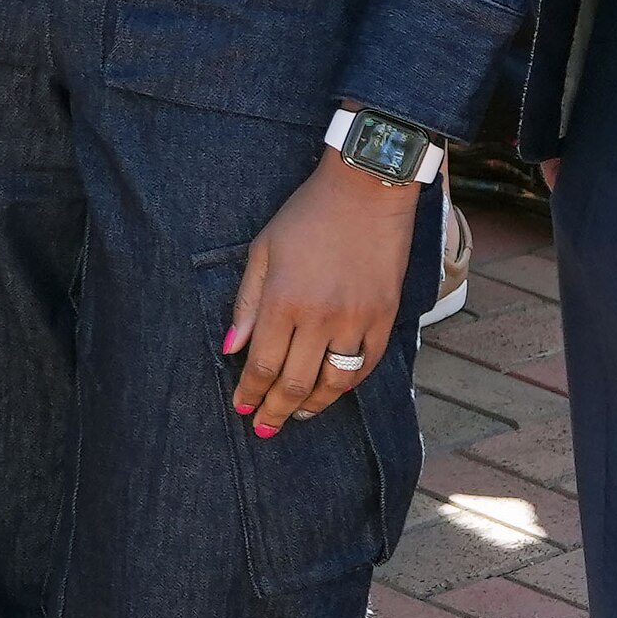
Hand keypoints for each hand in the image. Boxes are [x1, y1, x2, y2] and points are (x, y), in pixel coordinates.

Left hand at [225, 152, 421, 431]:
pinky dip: (348, 384)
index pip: (262, 365)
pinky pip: (366, 365)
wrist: (367, 190)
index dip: (250, 392)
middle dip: (275, 410)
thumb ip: (247, 303)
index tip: (241, 407)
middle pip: (295, 383)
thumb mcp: (262, 251)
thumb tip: (231, 348)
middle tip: (264, 427)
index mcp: (283, 302)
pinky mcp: (386, 317)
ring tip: (297, 414)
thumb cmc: (306, 216)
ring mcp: (357, 320)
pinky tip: (333, 390)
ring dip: (312, 405)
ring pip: (333, 382)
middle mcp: (321, 318)